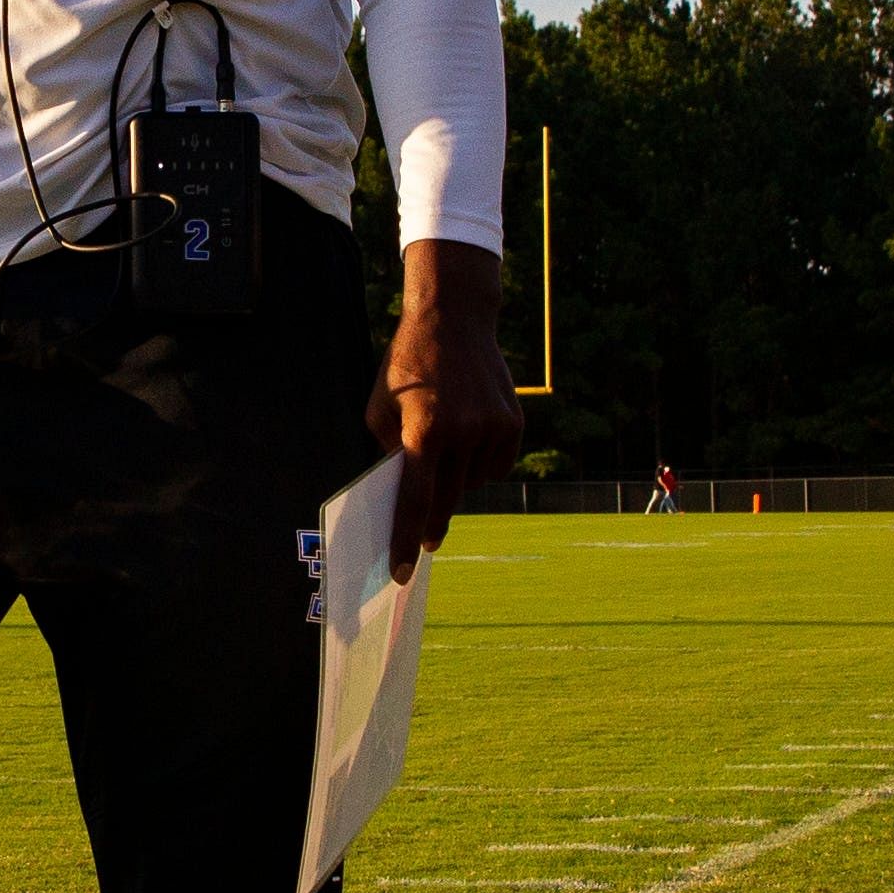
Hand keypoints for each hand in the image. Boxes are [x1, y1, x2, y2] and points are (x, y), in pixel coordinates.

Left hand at [366, 240, 523, 579]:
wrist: (453, 319)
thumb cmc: (406, 366)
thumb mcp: (380, 407)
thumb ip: (390, 453)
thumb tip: (401, 497)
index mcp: (424, 428)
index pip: (414, 499)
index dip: (406, 540)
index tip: (402, 573)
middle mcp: (462, 431)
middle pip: (446, 499)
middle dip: (432, 522)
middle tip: (426, 542)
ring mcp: (493, 428)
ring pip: (472, 484)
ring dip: (456, 480)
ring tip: (445, 447)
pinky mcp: (513, 423)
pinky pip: (494, 467)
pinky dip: (479, 465)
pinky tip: (468, 438)